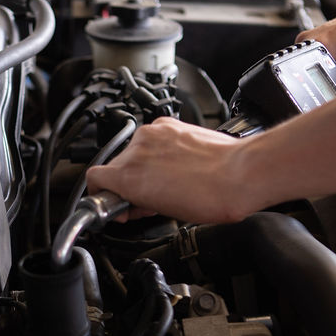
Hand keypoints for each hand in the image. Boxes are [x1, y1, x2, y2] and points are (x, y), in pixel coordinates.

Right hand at [85, 117, 258, 223]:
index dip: (103, 195)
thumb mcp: (164, 212)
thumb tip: (131, 202)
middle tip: (146, 200)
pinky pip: (153, 139)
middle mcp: (137, 150)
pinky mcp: (170, 124)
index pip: (95, 179)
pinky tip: (176, 166)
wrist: (241, 175)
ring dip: (144, 167)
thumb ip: (138, 203)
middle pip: (116, 166)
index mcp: (129, 175)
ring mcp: (154, 133)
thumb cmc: (211, 197)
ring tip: (166, 183)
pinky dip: (159, 152)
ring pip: (135, 152)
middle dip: (128, 183)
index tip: (116, 204)